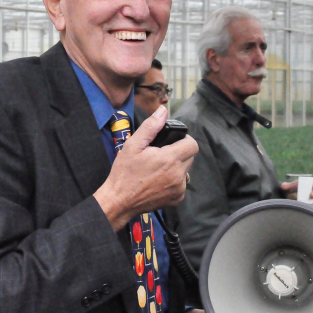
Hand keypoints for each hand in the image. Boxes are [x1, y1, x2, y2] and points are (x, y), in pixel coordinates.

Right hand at [93, 105, 197, 230]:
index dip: (184, 139)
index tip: (173, 141)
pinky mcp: (176, 199)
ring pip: (186, 171)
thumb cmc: (124, 173)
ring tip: (159, 168)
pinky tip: (158, 180)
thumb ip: (151, 126)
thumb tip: (163, 111)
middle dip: (179, 152)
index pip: (192, 144)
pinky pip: (181, 185)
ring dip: (177, 167)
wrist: (119, 201)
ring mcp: (178, 189)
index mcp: (170, 159)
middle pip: (190, 157)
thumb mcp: (133, 145)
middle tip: (162, 153)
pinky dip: (174, 181)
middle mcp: (178, 175)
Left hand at [280, 177, 312, 206]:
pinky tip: (310, 206)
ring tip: (311, 202)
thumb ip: (286, 186)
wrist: (290, 195)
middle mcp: (311, 189)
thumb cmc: (291, 188)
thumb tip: (283, 186)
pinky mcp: (311, 202)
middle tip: (311, 195)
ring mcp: (312, 196)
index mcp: (308, 182)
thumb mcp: (288, 187)